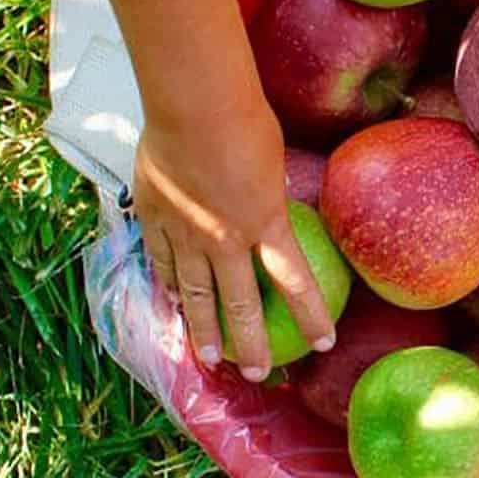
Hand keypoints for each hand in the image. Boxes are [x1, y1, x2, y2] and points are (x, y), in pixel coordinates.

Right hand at [132, 88, 335, 379]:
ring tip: (208, 358)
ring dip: (202, 330)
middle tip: (256, 374)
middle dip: (250, 344)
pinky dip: (168, 288)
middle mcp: (225, 238)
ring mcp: (185, 232)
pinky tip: (172, 305)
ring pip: (195, 295)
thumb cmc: (246, 120)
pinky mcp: (154, 220)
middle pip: (239, 305)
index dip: (312, 316)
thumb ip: (270, 196)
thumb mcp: (274, 163)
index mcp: (266, 222)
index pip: (295, 282)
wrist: (194, 103)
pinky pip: (161, 263)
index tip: (324, 343)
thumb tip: (273, 206)